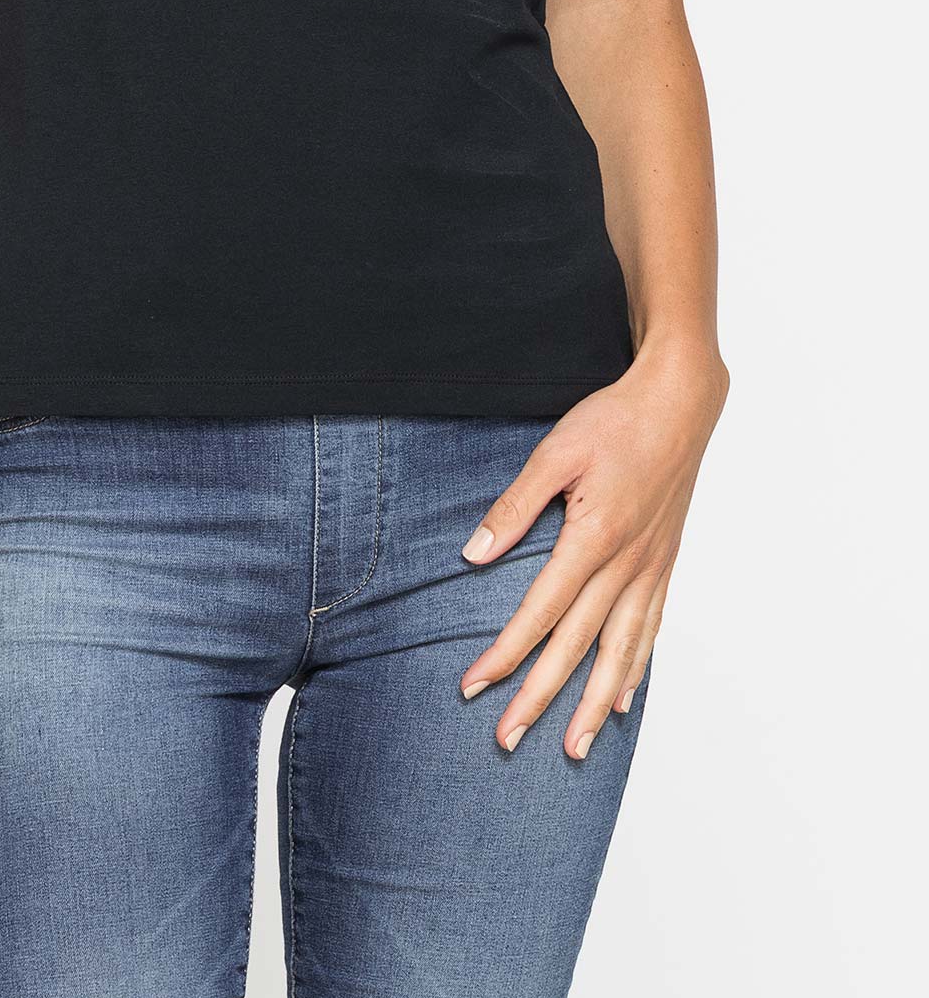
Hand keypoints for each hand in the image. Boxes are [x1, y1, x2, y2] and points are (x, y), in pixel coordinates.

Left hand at [459, 345, 728, 757]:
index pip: (540, 612)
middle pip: (577, 646)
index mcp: (594, 538)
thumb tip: (473, 555)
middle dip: (541, 698)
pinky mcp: (665, 564)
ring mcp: (651, 569)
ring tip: (574, 748)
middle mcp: (626, 564)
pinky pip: (649, 629)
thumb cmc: (615, 421)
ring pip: (620, 652)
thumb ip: (514, 506)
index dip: (505, 654)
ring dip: (594, 703)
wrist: (680, 404)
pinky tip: (623, 700)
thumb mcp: (555, 452)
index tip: (474, 687)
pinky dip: (635, 669)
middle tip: (507, 739)